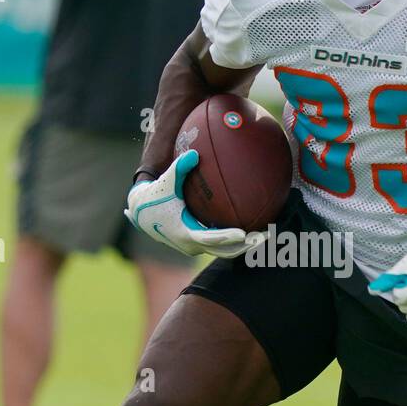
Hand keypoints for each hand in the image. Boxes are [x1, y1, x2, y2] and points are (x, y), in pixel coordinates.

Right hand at [125, 151, 261, 259]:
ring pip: (224, 251)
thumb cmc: (155, 195)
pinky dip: (235, 241)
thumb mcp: (166, 181)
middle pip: (223, 251)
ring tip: (265, 235)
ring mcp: (195, 247)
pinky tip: (253, 229)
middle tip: (264, 237)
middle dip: (244, 245)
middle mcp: (191, 244)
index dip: (227, 238)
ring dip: (243, 246)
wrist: (141, 212)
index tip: (243, 234)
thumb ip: (179, 167)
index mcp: (184, 232)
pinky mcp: (198, 244)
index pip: (210, 239)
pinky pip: (220, 245)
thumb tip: (194, 153)